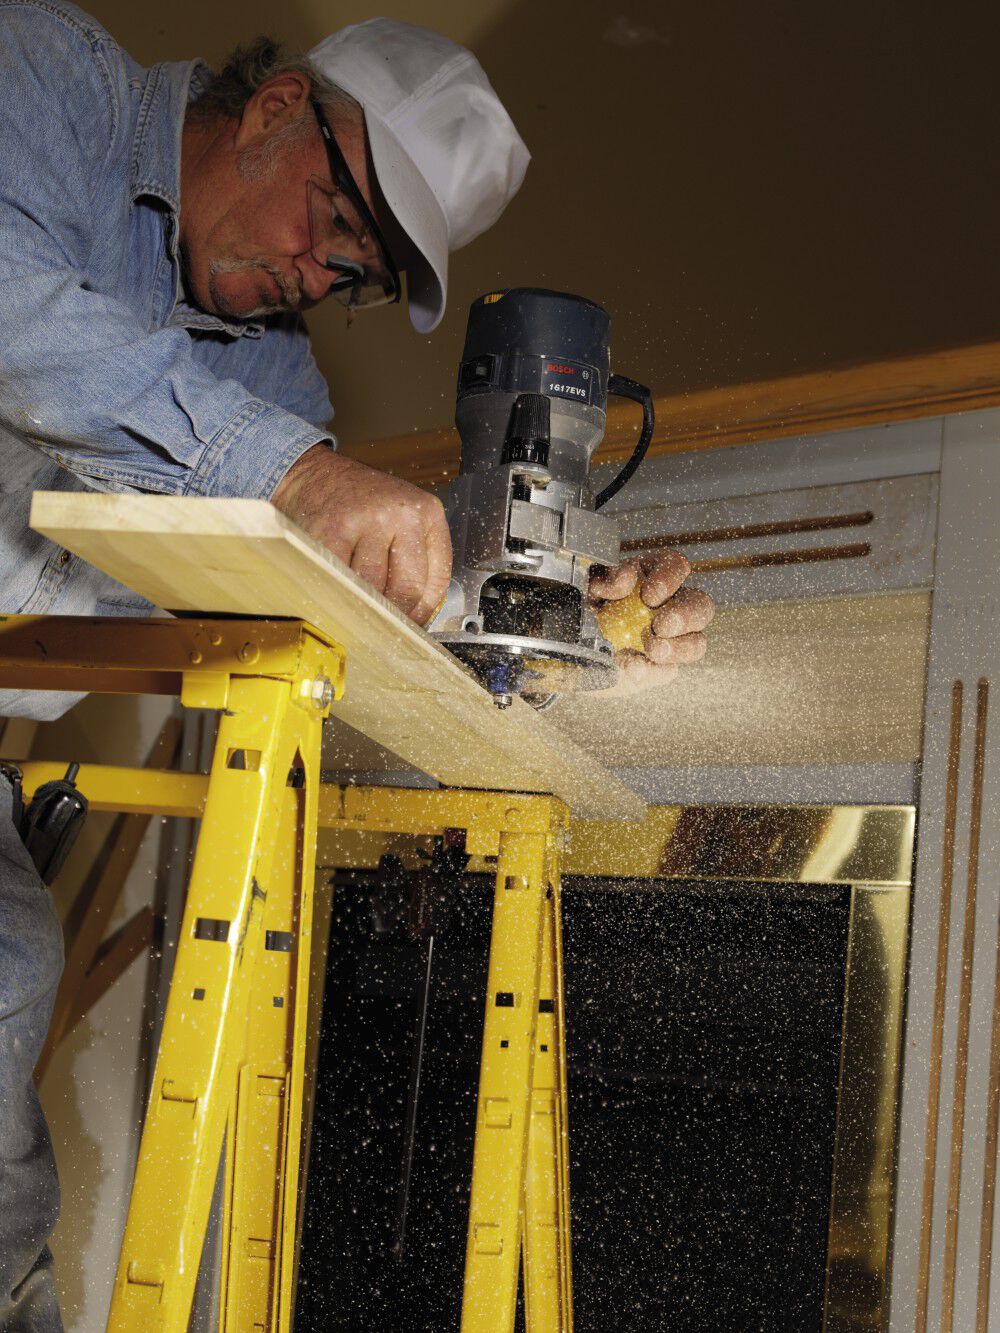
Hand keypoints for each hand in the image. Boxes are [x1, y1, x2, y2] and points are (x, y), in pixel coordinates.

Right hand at [272, 446, 451, 623]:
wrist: (311, 473)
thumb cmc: (358, 502)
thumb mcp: (400, 519)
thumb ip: (414, 559)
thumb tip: (414, 617)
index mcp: (426, 513)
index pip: (435, 580)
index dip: (422, 614)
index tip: (410, 628)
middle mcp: (401, 514)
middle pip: (407, 589)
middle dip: (394, 617)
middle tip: (382, 630)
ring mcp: (366, 520)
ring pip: (372, 589)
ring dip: (364, 608)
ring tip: (357, 613)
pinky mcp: (332, 529)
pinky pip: (340, 579)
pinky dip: (339, 596)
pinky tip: (337, 599)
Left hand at [589, 551, 713, 695]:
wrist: (567, 645)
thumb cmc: (581, 605)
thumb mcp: (586, 586)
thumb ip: (605, 578)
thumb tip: (626, 580)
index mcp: (654, 575)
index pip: (676, 567)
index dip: (670, 579)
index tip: (649, 596)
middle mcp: (671, 606)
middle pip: (701, 606)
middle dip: (685, 616)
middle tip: (660, 626)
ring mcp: (672, 640)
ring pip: (696, 643)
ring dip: (679, 648)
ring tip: (652, 651)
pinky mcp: (661, 668)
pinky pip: (669, 671)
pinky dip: (653, 671)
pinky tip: (634, 669)